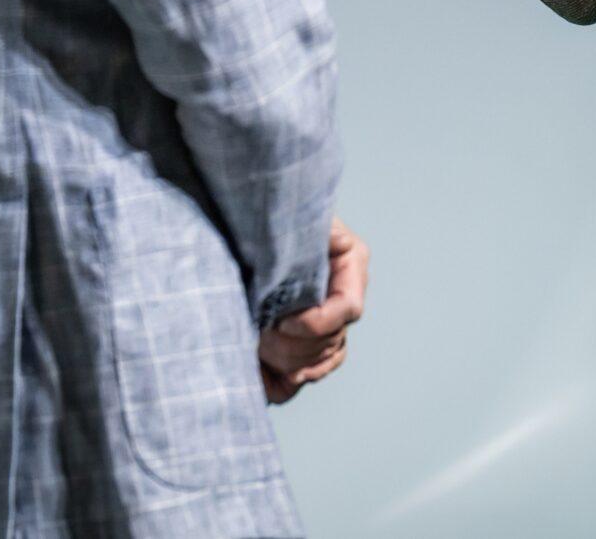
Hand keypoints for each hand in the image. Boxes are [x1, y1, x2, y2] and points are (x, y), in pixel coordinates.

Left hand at [259, 218, 367, 403]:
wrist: (245, 222)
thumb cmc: (273, 213)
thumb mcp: (293, 216)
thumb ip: (308, 231)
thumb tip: (316, 250)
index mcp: (350, 263)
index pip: (348, 309)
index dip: (317, 323)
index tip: (281, 321)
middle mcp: (344, 295)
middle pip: (332, 340)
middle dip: (293, 345)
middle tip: (257, 333)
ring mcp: (327, 320)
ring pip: (319, 361)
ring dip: (286, 362)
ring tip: (254, 345)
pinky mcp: (305, 339)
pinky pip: (305, 372)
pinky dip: (283, 382)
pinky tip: (263, 380)